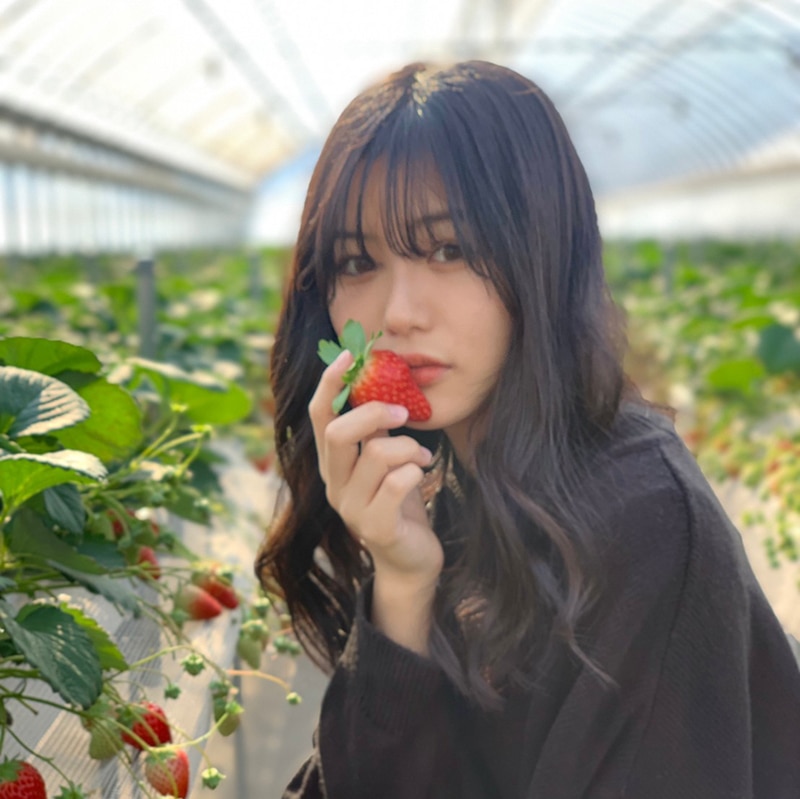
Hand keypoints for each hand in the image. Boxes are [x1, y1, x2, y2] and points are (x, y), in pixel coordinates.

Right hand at [309, 351, 443, 650]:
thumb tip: (381, 383)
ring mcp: (351, 509)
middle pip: (338, 433)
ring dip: (408, 446)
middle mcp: (333, 485)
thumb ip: (376, 430)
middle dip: (376, 413)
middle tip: (405, 413)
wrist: (411, 559)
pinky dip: (416, 469)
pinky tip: (423, 473)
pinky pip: (398, 483)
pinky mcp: (376, 528)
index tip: (351, 355)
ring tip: (422, 455)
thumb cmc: (398, 501)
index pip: (318, 417)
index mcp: (332, 463)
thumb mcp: (384, 459)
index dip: (329, 384)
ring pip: (376, 454)